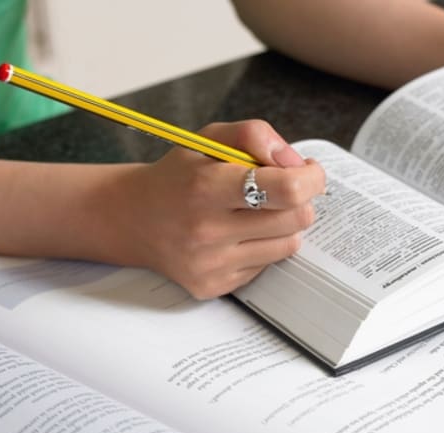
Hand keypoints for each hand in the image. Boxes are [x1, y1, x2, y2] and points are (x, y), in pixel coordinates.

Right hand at [102, 120, 324, 298]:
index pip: (286, 189)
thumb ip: (253, 135)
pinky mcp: (214, 286)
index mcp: (206, 187)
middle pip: (296, 219)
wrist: (132, 219)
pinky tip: (238, 234)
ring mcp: (210, 264)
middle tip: (285, 189)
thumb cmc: (178, 176)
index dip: (310, 178)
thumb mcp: (208, 139)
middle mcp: (207, 230)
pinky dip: (263, 247)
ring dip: (284, 225)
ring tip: (259, 212)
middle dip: (301, 200)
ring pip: (288, 245)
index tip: (308, 171)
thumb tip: (295, 161)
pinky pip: (266, 266)